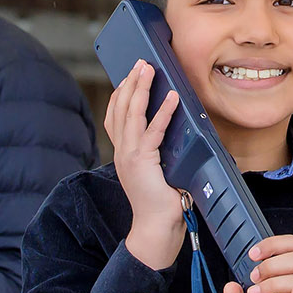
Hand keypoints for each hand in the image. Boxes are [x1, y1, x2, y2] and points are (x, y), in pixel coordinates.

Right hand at [106, 62, 184, 269]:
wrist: (155, 229)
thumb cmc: (161, 204)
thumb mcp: (158, 171)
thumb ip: (160, 152)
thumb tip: (177, 131)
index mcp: (123, 154)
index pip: (115, 117)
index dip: (120, 95)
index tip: (128, 76)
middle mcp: (121, 152)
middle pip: (119, 109)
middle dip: (129, 83)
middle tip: (140, 63)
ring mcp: (128, 156)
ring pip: (130, 114)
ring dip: (140, 88)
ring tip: (148, 69)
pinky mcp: (141, 161)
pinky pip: (153, 131)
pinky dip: (162, 112)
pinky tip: (171, 97)